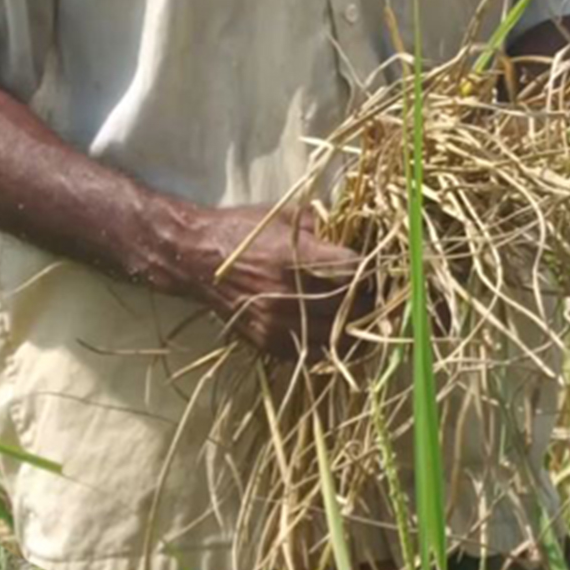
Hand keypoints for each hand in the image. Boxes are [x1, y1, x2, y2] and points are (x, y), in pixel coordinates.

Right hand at [166, 204, 377, 363]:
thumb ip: (323, 228)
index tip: (373, 268)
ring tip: (357, 316)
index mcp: (294, 258)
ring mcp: (277, 323)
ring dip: (354, 327)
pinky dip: (330, 345)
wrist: (196, 259)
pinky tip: (333, 331)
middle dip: (368, 300)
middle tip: (372, 294)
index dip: (369, 269)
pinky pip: (313, 354)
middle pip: (352, 308)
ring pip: (338, 338)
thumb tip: (356, 238)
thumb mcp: (285, 215)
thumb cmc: (242, 230)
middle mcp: (287, 294)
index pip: (353, 270)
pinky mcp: (268, 342)